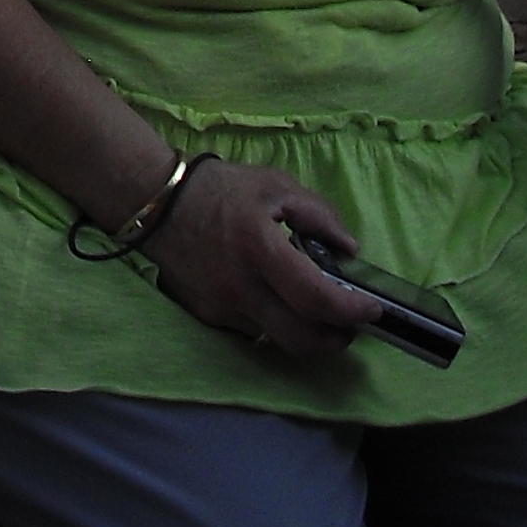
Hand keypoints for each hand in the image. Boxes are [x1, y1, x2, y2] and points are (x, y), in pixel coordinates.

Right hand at [136, 158, 378, 356]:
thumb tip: (348, 250)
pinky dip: (273, 322)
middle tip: (349, 324)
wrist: (156, 204)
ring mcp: (222, 307)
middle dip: (336, 339)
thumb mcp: (275, 186)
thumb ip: (319, 215)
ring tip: (315, 311)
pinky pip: (253, 331)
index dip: (350, 310)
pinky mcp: (208, 316)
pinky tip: (274, 300)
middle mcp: (241, 287)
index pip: (315, 298)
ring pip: (278, 341)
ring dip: (306, 333)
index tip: (370, 309)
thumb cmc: (220, 189)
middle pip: (301, 339)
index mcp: (260, 248)